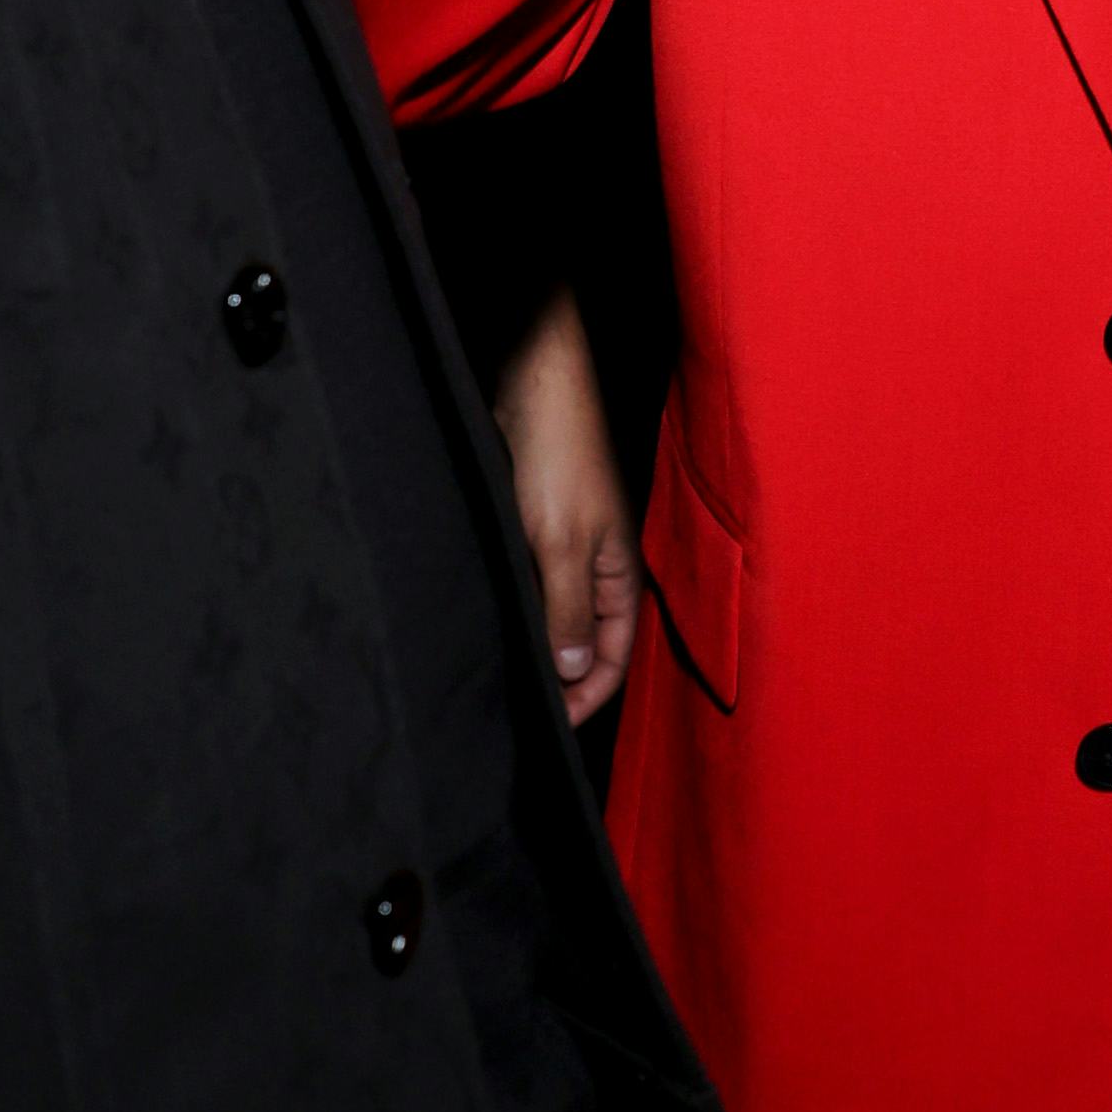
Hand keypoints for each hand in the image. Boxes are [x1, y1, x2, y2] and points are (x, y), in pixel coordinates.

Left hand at [494, 287, 640, 721]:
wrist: (535, 384)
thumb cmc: (558, 456)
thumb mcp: (561, 544)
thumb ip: (569, 611)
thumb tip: (576, 674)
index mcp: (618, 573)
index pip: (615, 658)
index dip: (587, 698)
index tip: (547, 727)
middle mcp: (599, 565)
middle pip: (590, 643)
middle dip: (564, 680)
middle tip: (518, 713)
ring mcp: (570, 546)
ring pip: (560, 616)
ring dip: (540, 647)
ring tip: (502, 678)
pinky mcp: (541, 527)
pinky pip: (538, 588)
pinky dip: (522, 613)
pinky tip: (493, 622)